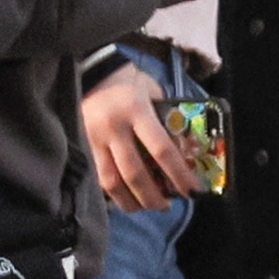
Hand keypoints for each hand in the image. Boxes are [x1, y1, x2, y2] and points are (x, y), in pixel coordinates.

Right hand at [81, 66, 187, 212]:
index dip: (179, 175)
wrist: (93, 72)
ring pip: (113, 182)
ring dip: (132, 201)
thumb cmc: (130, 83)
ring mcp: (96, 139)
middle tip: (168, 206)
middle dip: (154, 197)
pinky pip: (99, 178)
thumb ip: (166, 120)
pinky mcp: (84, 146)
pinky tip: (127, 200)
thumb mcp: (153, 94)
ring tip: (147, 207)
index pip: (161, 150)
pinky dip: (114, 194)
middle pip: (135, 173)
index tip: (193, 191)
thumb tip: (184, 150)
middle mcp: (115, 128)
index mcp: (136, 111)